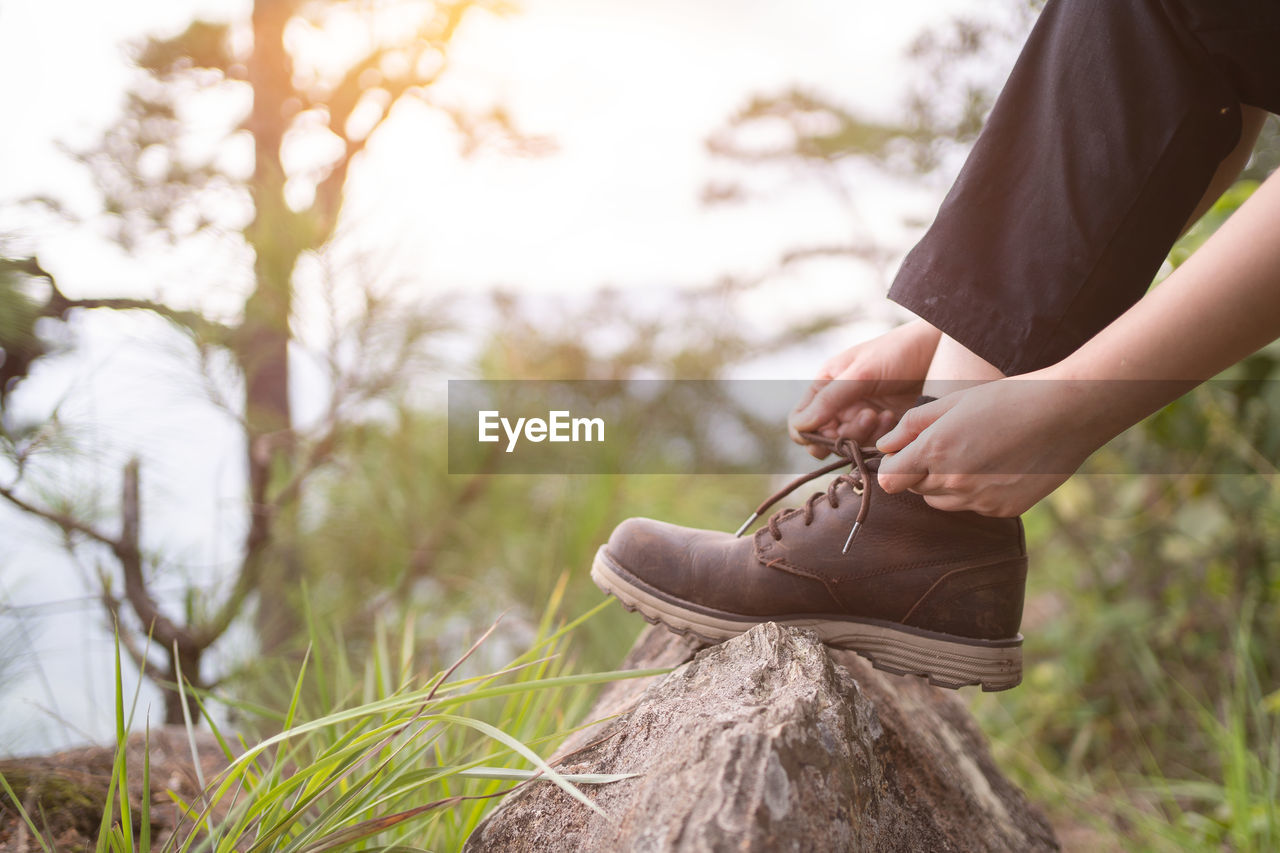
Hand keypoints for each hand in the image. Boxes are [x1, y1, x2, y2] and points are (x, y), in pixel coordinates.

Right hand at [789, 320, 940, 457]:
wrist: (940, 353)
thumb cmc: (898, 353)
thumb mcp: (861, 373)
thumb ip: (830, 400)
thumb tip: (800, 428)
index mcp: (825, 385)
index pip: (800, 421)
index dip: (809, 433)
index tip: (830, 432)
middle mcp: (839, 404)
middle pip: (823, 439)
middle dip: (842, 434)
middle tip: (866, 417)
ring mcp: (859, 417)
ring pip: (847, 445)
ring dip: (863, 435)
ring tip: (883, 415)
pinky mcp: (882, 429)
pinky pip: (870, 447)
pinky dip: (880, 437)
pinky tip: (893, 418)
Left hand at [875, 377, 1109, 515]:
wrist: (1066, 413)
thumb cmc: (1008, 399)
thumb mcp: (953, 401)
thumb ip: (912, 426)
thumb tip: (884, 447)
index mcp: (935, 450)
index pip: (889, 479)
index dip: (893, 466)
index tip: (905, 454)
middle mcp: (954, 481)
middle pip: (915, 490)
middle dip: (920, 472)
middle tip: (947, 446)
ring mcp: (979, 500)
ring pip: (941, 503)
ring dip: (945, 485)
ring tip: (972, 455)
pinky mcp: (1003, 510)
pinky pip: (973, 508)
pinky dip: (976, 493)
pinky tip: (997, 468)